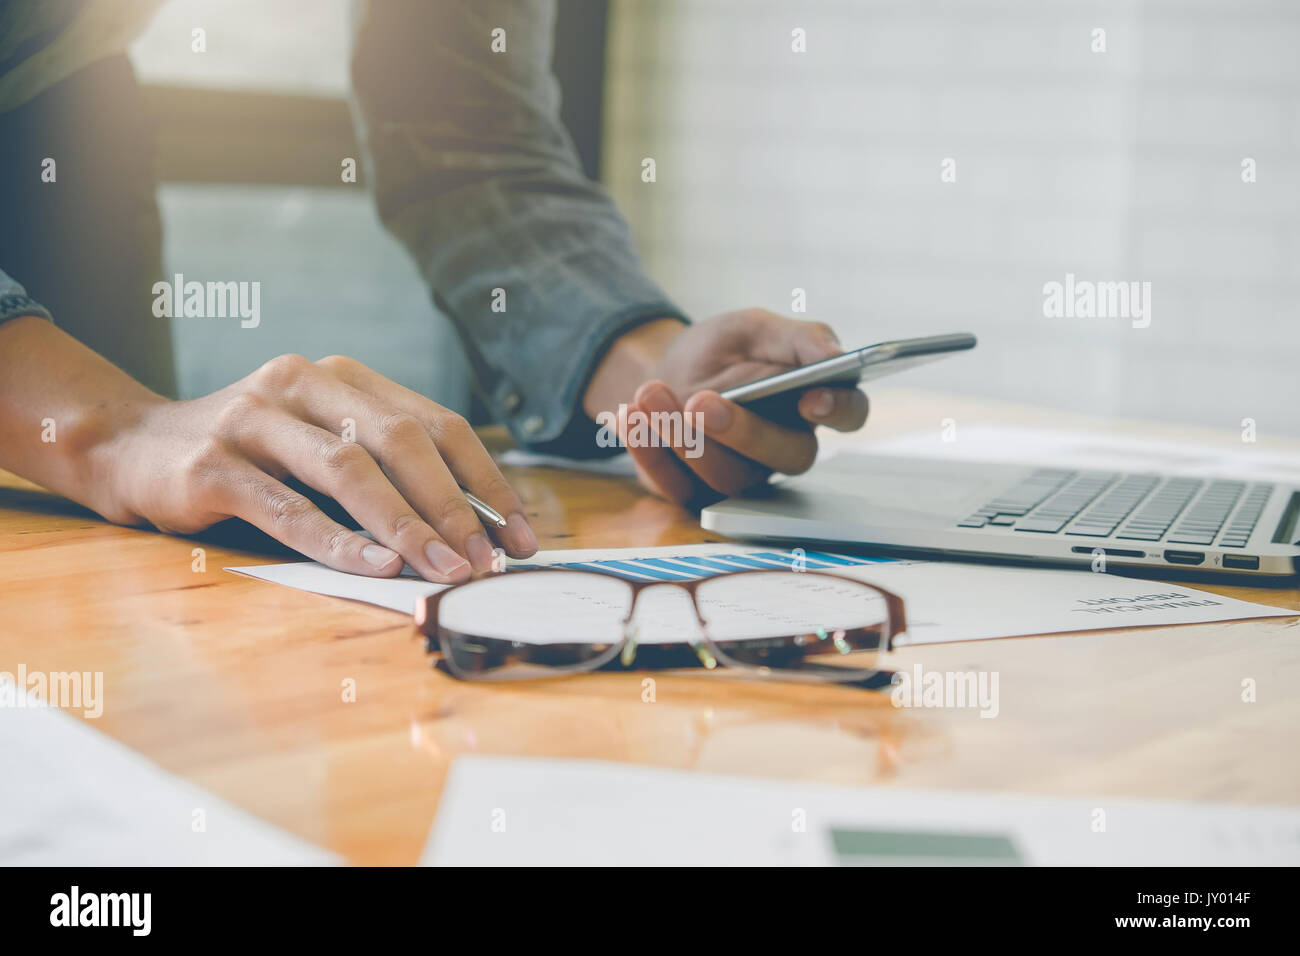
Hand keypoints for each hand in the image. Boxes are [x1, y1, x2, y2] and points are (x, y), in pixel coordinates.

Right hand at [102, 354, 537, 581]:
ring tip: (447, 570)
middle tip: (490, 560)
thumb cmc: (252, 457)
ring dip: (407, 526)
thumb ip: (385, 470)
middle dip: (455, 506)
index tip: (523, 534)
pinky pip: (288, 508)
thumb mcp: (324, 445)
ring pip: (349, 470)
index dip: (487, 481)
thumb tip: (473, 532)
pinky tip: (378, 568)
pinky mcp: (213, 465)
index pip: (437, 424)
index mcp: (343, 376)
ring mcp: (254, 419)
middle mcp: (302, 383)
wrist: (133, 448)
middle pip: (401, 442)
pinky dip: (338, 541)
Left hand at [583, 309, 868, 503]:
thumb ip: (796, 338)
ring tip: (650, 393)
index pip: (849, 413)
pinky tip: (629, 416)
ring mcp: (743, 477)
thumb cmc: (721, 352)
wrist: (664, 369)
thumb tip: (834, 352)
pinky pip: (676, 486)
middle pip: (785, 457)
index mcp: (813, 403)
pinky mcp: (696, 493)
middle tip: (701, 403)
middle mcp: (784, 448)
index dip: (839, 410)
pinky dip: (648, 450)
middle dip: (742, 432)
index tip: (812, 398)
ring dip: (682, 437)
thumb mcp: (754, 329)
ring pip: (727, 477)